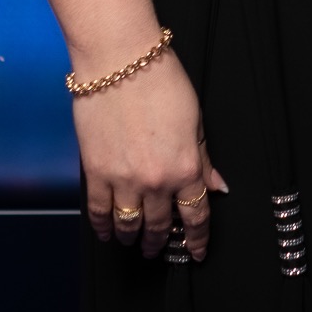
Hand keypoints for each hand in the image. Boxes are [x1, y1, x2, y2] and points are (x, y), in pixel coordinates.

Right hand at [76, 47, 225, 259]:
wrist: (120, 60)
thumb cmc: (162, 81)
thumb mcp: (196, 120)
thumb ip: (204, 158)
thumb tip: (216, 186)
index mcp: (186, 167)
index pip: (196, 215)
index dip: (198, 238)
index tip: (198, 250)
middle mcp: (156, 180)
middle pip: (160, 225)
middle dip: (161, 241)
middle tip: (158, 248)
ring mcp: (123, 179)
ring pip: (129, 224)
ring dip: (133, 237)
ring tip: (133, 241)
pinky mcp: (94, 172)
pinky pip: (99, 211)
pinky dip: (104, 226)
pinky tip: (107, 232)